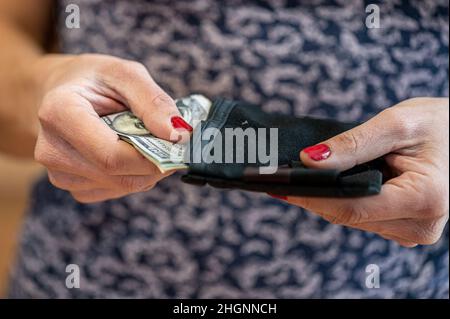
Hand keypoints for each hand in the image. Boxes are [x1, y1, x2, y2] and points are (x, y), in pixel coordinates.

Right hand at [34, 54, 189, 202]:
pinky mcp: (73, 187)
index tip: (178, 142)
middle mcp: (52, 150)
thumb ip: (153, 101)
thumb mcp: (126, 74)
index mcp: (59, 114)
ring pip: (123, 186)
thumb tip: (177, 134)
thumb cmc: (94, 79)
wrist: (62, 92)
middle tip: (172, 142)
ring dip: (147, 169)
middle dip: (156, 162)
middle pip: (120, 175)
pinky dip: (135, 175)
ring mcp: (59, 174)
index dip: (153, 156)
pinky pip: (117, 190)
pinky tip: (131, 152)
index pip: (112, 156)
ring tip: (147, 140)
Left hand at [276, 98, 448, 246]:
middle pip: (349, 216)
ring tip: (304, 177)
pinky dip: (344, 201)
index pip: (351, 207)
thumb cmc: (440, 125)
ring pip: (353, 219)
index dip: (311, 197)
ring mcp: (414, 230)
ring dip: (327, 199)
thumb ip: (353, 143)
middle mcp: (421, 224)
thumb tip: (310, 160)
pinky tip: (330, 184)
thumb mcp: (396, 124)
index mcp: (424, 198)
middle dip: (314, 196)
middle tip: (282, 177)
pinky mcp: (406, 227)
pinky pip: (363, 217)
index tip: (279, 185)